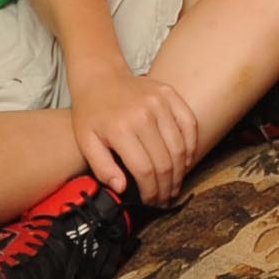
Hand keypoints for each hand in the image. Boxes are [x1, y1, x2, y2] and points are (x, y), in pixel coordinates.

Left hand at [71, 64, 202, 204]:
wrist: (100, 76)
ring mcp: (160, 102)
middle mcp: (143, 114)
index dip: (151, 191)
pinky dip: (192, 145)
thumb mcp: (86, 142)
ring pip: (180, 146)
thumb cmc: (91, 112)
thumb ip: (102, 167)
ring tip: (175, 185)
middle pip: (165, 161)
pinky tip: (186, 161)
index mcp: (121, 129)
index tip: (150, 201)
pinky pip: (189, 124)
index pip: (145, 169)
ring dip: (181, 171)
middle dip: (166, 186)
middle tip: (164, 199)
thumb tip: (122, 188)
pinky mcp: (170, 95)